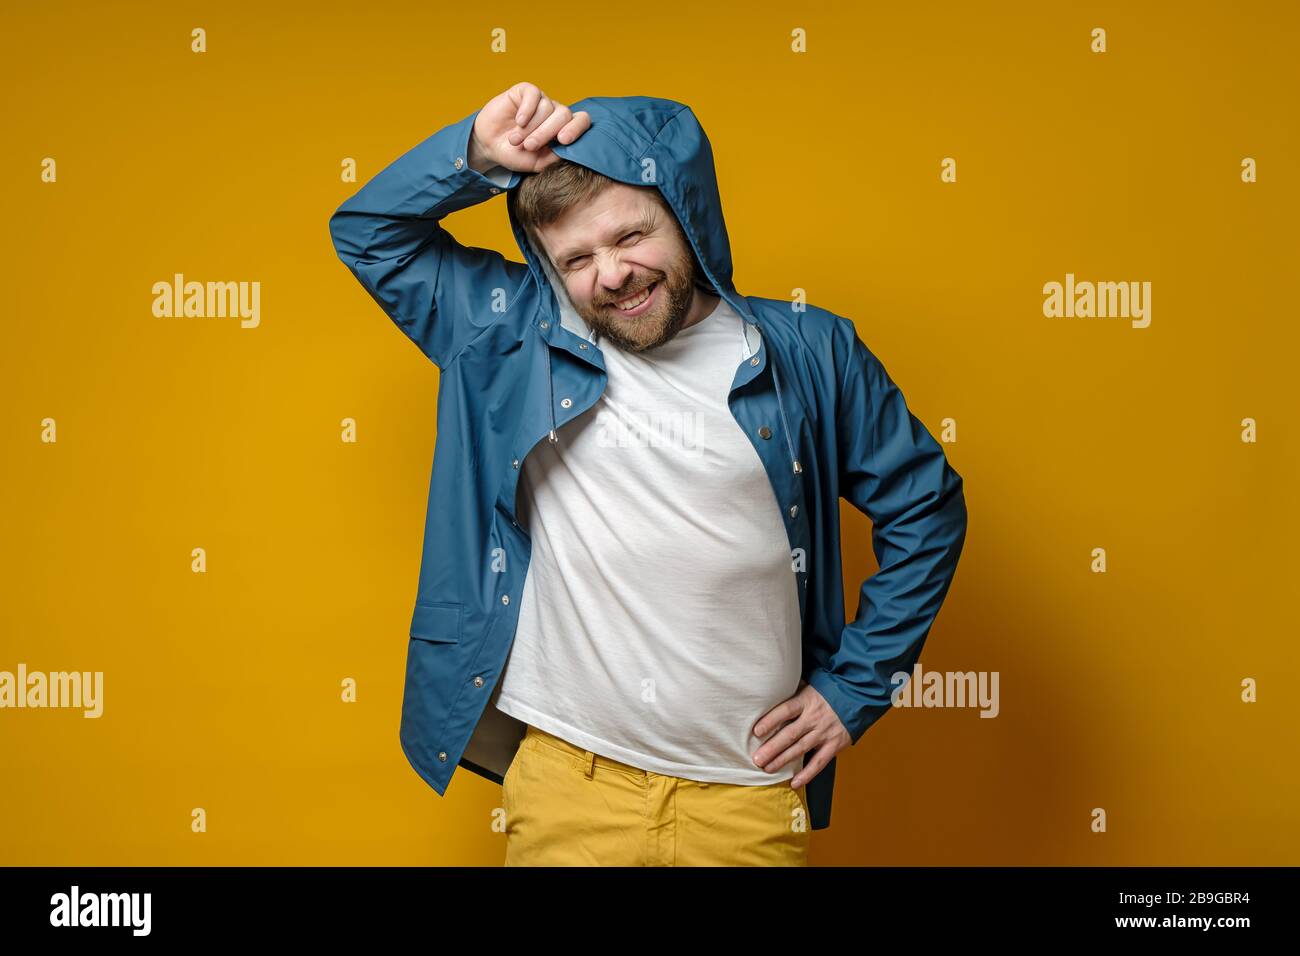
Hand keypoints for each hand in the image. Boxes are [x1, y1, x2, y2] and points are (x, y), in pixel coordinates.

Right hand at [469, 81, 591, 174]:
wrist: (490, 146)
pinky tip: (519, 121)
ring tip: (516, 140)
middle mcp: (555, 113)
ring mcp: (541, 101)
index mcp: (563, 129)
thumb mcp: (537, 163)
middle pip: (563, 115)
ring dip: (530, 127)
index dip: (576, 128)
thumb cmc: (516, 155)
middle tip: (530, 146)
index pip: (581, 121)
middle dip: (546, 133)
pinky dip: (527, 109)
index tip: (564, 140)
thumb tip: (568, 149)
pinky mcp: (525, 92)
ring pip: (546, 107)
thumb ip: (555, 157)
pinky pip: (534, 95)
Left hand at [751, 679, 851, 788]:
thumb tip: (768, 697)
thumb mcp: (808, 686)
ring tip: (767, 769)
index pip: (785, 710)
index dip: (770, 720)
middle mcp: (814, 718)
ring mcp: (824, 732)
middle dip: (772, 748)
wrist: (856, 697)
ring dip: (783, 761)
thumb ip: (792, 695)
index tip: (756, 732)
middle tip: (757, 759)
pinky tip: (794, 783)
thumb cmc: (826, 692)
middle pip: (790, 734)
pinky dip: (807, 774)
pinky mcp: (834, 745)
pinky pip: (819, 762)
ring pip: (800, 749)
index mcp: (806, 701)